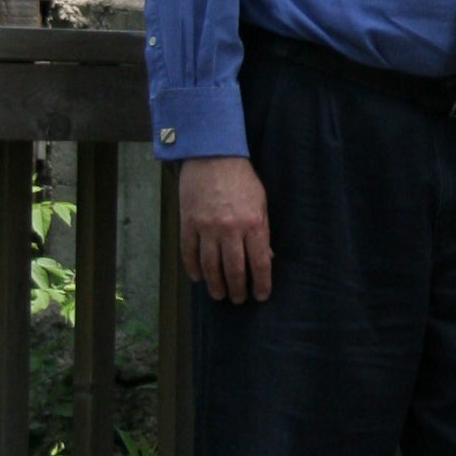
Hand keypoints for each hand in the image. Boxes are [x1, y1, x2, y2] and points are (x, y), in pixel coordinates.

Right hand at [180, 155, 272, 302]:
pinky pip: (189, 253)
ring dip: (215, 285)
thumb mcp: (261, 202)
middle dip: (237, 289)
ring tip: (219, 295)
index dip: (261, 283)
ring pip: (210, 266)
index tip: (261, 295)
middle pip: (234, 270)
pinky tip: (198, 278)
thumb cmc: (241, 178)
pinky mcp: (188, 223)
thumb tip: (267, 257)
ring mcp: (206, 227)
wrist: (213, 155)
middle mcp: (230, 229)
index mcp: (253, 223)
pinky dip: (193, 268)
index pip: (260, 262)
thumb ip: (263, 230)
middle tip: (237, 299)